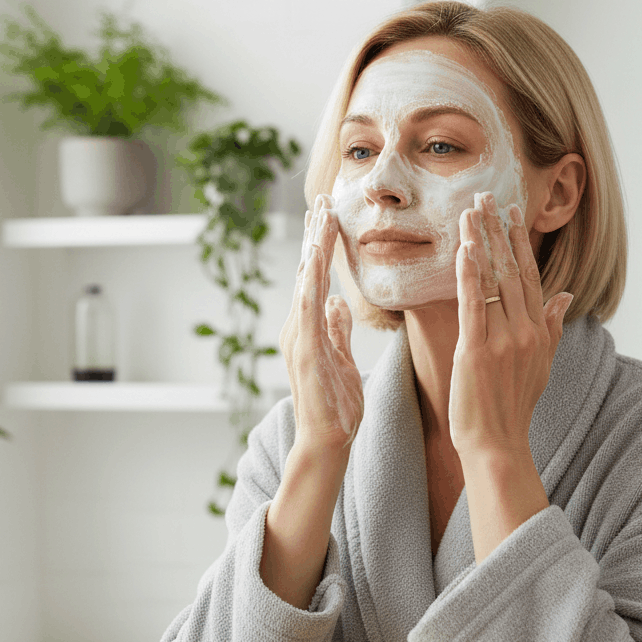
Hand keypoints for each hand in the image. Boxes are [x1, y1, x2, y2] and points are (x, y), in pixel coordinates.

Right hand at [279, 194, 363, 453]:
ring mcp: (299, 341)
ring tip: (321, 219)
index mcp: (310, 328)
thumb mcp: (343, 360)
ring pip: (306, 286)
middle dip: (315, 236)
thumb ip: (337, 330)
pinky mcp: (305, 356)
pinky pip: (308, 315)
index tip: (330, 213)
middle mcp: (299, 329)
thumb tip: (336, 302)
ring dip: (313, 252)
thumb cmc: (336, 406)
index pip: (316, 278)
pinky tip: (315, 266)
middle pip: (307, 273)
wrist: (326, 442)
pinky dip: (310, 288)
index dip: (322, 245)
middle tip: (322, 198)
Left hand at [448, 192, 571, 461]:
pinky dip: (469, 275)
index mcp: (539, 331)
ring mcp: (503, 340)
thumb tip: (565, 294)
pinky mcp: (477, 351)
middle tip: (486, 195)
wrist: (498, 444)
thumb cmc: (513, 407)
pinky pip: (474, 304)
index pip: (529, 276)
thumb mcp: (541, 365)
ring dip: (481, 242)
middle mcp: (526, 330)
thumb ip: (552, 327)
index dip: (519, 242)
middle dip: (499, 230)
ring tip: (471, 210)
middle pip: (512, 270)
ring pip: (492, 281)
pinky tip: (464, 249)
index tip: (510, 212)